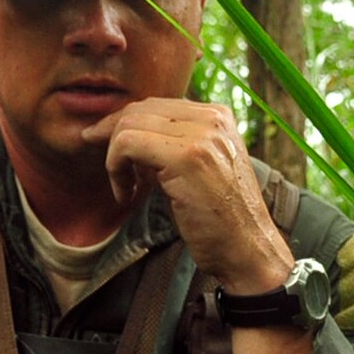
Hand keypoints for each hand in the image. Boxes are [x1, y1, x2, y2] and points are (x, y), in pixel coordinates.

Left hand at [82, 98, 291, 294]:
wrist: (248, 249)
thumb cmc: (221, 218)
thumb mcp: (203, 167)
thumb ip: (176, 144)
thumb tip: (129, 134)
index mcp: (219, 116)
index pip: (156, 104)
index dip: (124, 124)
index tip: (105, 145)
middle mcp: (213, 118)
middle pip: (140, 109)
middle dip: (111, 134)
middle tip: (107, 166)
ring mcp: (201, 135)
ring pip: (129, 124)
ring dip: (114, 158)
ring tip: (124, 187)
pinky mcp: (186, 156)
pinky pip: (127, 144)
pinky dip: (115, 169)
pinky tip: (127, 194)